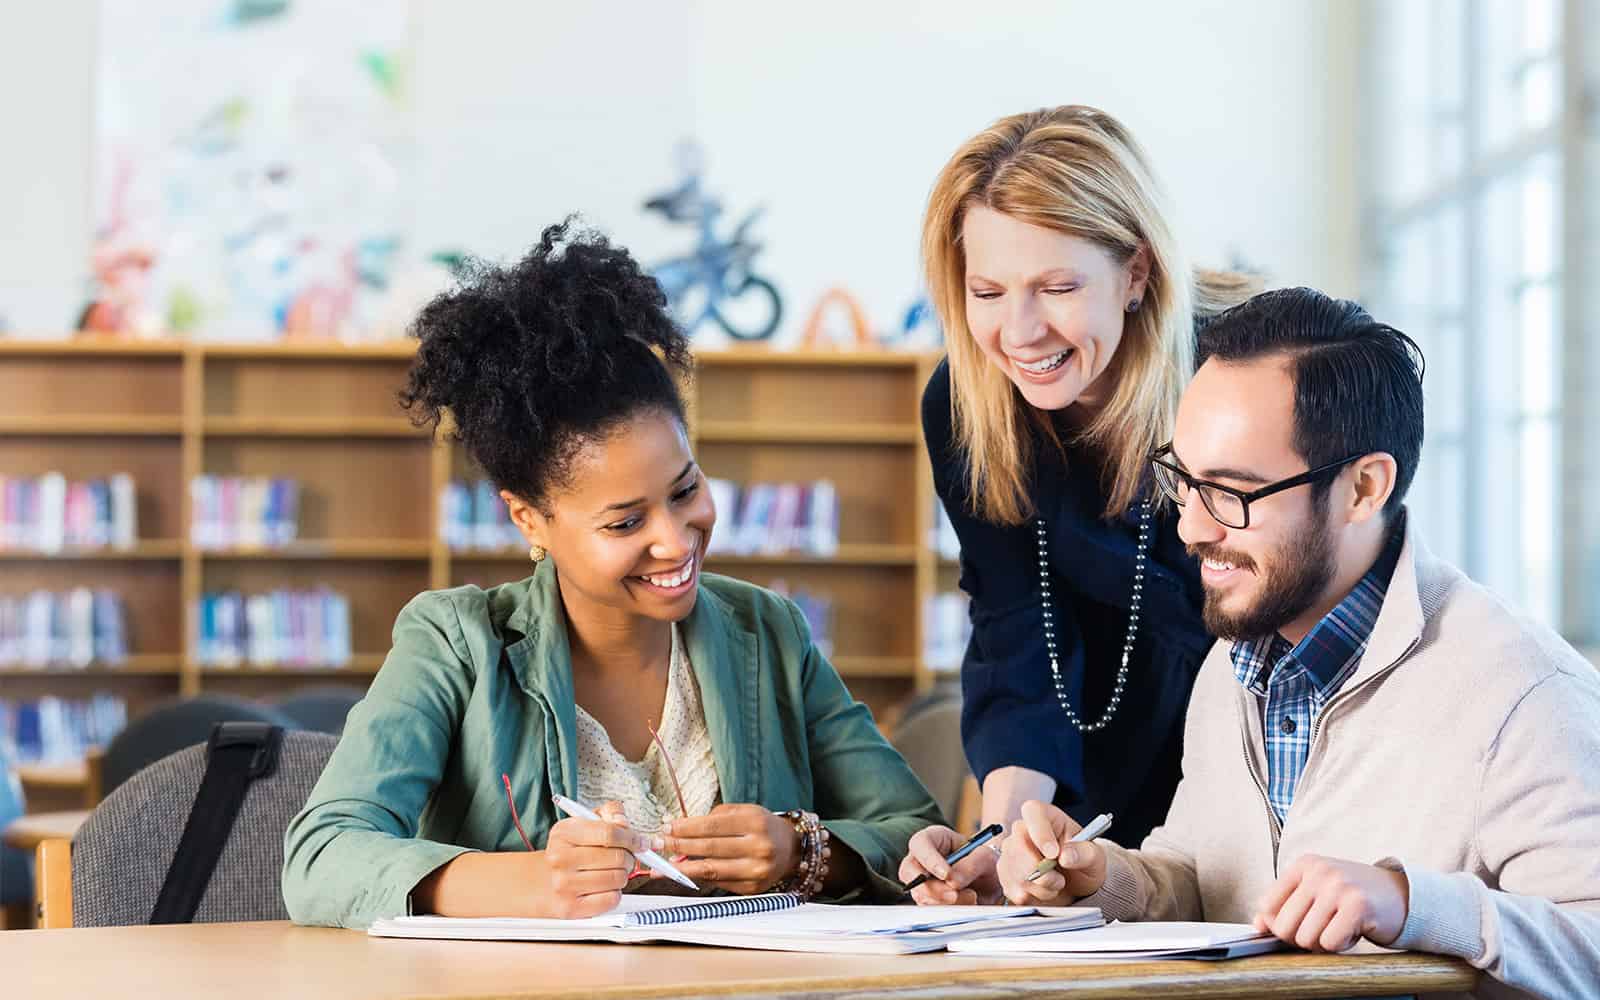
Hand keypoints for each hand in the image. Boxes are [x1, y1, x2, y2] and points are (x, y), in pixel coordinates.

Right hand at [533, 799, 649, 918]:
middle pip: (617, 857)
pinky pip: (611, 899)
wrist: (547, 880)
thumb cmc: (573, 850)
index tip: (639, 842)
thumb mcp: (587, 823)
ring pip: (617, 878)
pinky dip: (614, 893)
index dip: (631, 837)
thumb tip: (624, 823)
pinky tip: (604, 887)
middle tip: (625, 857)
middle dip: (629, 857)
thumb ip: (611, 813)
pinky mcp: (570, 908)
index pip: (609, 833)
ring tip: (612, 871)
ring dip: (622, 875)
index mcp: (564, 833)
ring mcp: (563, 884)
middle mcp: (560, 858)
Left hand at [657, 803, 801, 893]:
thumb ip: (715, 819)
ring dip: (681, 868)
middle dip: (679, 846)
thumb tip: (681, 833)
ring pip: (710, 870)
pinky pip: (718, 883)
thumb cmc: (762, 827)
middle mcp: (758, 847)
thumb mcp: (745, 811)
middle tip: (658, 844)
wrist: (792, 850)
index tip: (667, 828)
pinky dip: (698, 878)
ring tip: (661, 866)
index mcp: (756, 822)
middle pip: (709, 848)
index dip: (686, 828)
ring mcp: (756, 871)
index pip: (712, 825)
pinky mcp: (752, 889)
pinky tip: (683, 873)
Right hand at [899, 824, 1002, 904]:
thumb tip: (953, 882)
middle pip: (910, 872)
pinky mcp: (927, 900)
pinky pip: (930, 909)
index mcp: (933, 839)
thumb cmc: (984, 862)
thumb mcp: (985, 857)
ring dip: (945, 901)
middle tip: (954, 894)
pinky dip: (949, 910)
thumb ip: (971, 865)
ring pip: (920, 894)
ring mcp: (921, 881)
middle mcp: (921, 860)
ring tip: (971, 895)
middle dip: (933, 887)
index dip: (929, 859)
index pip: (919, 844)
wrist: (990, 882)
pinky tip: (966, 903)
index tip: (946, 874)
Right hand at [996, 800, 1106, 905]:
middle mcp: (1023, 830)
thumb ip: (1084, 853)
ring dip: (1040, 887)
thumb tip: (1066, 855)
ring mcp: (1011, 852)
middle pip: (1018, 847)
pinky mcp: (1005, 874)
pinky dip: (1031, 896)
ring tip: (1055, 885)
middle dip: (1042, 872)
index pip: (1033, 813)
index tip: (1053, 854)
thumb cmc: (1083, 861)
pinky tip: (1043, 891)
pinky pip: (1012, 888)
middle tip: (1060, 879)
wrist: (1077, 882)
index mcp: (1045, 816)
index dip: (1040, 833)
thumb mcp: (1095, 856)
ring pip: (1015, 872)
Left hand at [1253, 854, 1409, 951]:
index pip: (1266, 906)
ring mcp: (1337, 886)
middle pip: (1283, 926)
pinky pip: (1330, 943)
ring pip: (1306, 938)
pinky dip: (1342, 945)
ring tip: (1340, 926)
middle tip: (1323, 929)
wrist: (1402, 895)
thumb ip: (1285, 905)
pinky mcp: (1357, 906)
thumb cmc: (1353, 896)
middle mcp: (1318, 871)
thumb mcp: (1316, 892)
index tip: (1297, 926)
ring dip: (1324, 942)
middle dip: (1301, 938)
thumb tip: (1258, 925)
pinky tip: (1353, 930)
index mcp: (1303, 865)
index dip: (1277, 926)